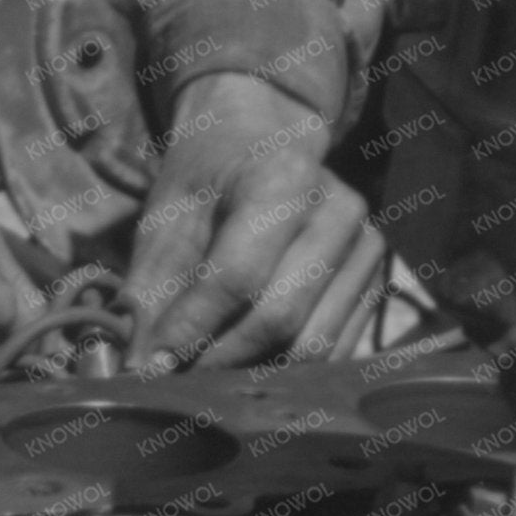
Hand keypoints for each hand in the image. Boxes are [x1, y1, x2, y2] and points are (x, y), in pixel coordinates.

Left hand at [125, 72, 388, 373]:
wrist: (266, 140)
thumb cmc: (209, 174)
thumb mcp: (166, 212)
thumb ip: (151, 285)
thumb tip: (139, 365)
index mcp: (285, 177)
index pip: (238, 275)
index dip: (192, 327)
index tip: (152, 362)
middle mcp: (340, 210)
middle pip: (279, 317)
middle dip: (219, 357)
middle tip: (176, 375)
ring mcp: (367, 246)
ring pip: (313, 344)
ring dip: (254, 371)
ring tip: (208, 368)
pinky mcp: (377, 279)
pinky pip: (336, 348)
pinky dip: (288, 368)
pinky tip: (248, 360)